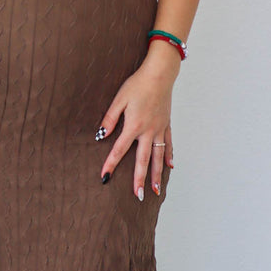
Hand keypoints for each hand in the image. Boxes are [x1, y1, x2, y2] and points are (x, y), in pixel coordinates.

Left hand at [97, 61, 175, 199]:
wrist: (160, 73)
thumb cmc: (137, 84)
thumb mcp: (119, 99)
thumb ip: (110, 118)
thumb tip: (100, 135)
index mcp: (134, 126)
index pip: (119, 150)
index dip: (111, 164)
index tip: (104, 178)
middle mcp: (148, 131)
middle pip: (143, 160)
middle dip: (139, 179)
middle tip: (137, 196)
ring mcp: (160, 129)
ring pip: (158, 156)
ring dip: (156, 174)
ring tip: (155, 190)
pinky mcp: (166, 124)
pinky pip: (168, 143)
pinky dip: (169, 156)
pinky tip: (169, 167)